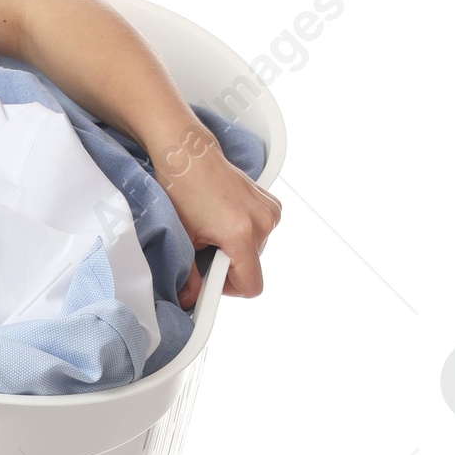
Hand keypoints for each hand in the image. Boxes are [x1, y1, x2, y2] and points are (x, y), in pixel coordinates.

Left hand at [161, 120, 280, 307]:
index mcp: (241, 233)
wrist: (190, 156)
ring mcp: (270, 212)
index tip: (212, 280)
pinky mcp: (271, 204)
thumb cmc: (183, 189)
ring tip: (215, 229)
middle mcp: (262, 222)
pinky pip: (262, 234)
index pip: (251, 285)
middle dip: (229, 266)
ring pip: (257, 252)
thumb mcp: (182, 237)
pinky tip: (226, 219)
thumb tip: (190, 299)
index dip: (229, 289)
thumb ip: (189, 275)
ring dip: (237, 249)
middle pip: (252, 268)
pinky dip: (245, 234)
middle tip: (206, 247)